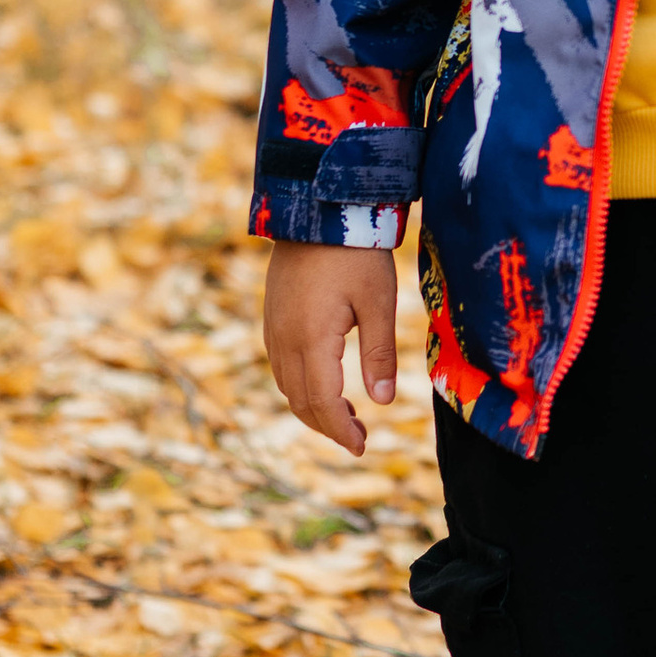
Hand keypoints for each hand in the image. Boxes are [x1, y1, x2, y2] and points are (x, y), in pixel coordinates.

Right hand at [265, 244, 397, 456]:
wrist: (318, 209)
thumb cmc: (356, 253)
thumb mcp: (379, 302)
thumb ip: (380, 353)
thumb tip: (383, 402)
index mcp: (311, 339)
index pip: (322, 402)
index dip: (340, 431)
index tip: (362, 446)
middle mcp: (284, 339)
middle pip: (299, 401)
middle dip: (327, 426)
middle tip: (358, 439)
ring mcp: (273, 327)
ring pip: (286, 385)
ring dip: (312, 408)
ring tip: (344, 417)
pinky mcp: (272, 316)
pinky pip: (280, 365)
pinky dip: (300, 386)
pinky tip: (322, 384)